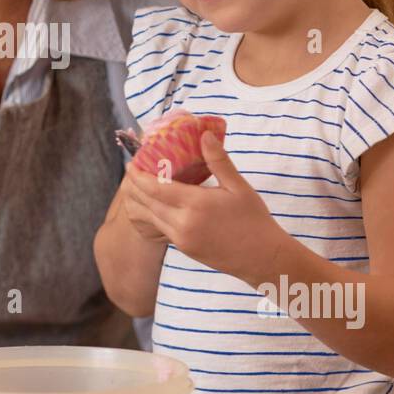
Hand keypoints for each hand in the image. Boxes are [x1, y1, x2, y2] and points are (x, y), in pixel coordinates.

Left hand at [124, 130, 281, 281]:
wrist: (262, 258)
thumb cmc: (254, 220)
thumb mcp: (238, 186)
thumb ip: (218, 161)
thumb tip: (205, 135)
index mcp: (195, 204)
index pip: (156, 188)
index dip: (139, 176)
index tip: (131, 164)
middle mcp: (183, 223)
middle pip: (147, 203)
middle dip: (135, 187)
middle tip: (131, 172)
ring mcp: (182, 239)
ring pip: (150, 219)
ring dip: (140, 203)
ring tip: (137, 188)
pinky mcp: (185, 249)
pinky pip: (160, 230)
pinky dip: (152, 216)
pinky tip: (154, 206)